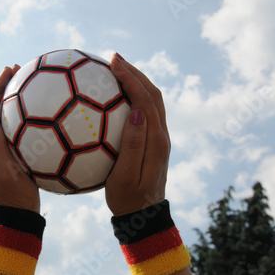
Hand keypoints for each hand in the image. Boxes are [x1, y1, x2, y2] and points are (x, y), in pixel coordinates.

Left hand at [0, 65, 39, 212]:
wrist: (16, 216)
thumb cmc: (15, 196)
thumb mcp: (6, 172)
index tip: (8, 71)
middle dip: (1, 89)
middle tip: (17, 72)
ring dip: (8, 100)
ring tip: (23, 85)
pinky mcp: (3, 156)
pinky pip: (8, 129)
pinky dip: (18, 115)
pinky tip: (33, 113)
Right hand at [105, 53, 169, 215]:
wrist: (143, 216)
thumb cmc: (129, 199)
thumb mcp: (126, 176)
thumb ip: (133, 146)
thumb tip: (138, 112)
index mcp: (156, 140)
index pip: (146, 99)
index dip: (131, 78)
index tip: (114, 62)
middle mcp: (161, 135)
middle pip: (152, 94)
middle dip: (135, 72)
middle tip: (114, 58)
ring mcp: (158, 138)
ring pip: (150, 101)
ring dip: (136, 82)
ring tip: (115, 70)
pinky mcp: (152, 142)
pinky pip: (144, 111)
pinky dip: (132, 96)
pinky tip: (114, 96)